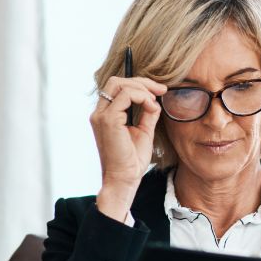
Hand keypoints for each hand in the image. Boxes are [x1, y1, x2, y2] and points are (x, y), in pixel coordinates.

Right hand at [90, 75, 165, 219]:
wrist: (125, 179)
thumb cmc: (132, 161)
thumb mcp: (143, 131)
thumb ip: (147, 114)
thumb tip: (154, 100)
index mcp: (105, 115)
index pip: (117, 88)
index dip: (139, 85)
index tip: (159, 91)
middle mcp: (100, 113)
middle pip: (116, 81)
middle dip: (141, 82)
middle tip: (160, 90)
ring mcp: (101, 116)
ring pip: (120, 85)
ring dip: (143, 89)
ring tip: (155, 103)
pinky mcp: (108, 120)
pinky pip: (126, 95)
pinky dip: (142, 97)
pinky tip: (152, 108)